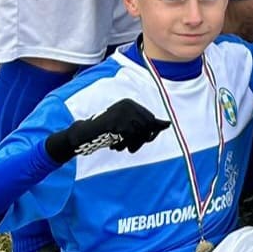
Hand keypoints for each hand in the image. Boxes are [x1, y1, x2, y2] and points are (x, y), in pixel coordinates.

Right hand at [45, 98, 169, 162]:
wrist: (83, 134)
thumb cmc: (107, 131)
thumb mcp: (128, 125)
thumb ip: (146, 124)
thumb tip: (168, 124)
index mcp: (130, 103)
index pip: (150, 118)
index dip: (150, 132)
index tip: (145, 140)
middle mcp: (127, 105)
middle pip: (148, 125)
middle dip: (144, 139)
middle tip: (132, 148)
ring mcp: (122, 113)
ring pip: (140, 132)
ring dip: (134, 144)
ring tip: (124, 148)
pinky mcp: (117, 123)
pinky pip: (130, 137)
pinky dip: (124, 145)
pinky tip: (115, 147)